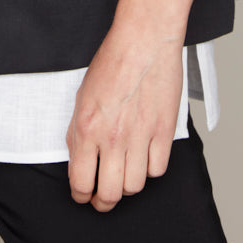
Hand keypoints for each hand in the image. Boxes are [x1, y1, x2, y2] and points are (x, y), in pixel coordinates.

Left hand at [66, 21, 183, 210]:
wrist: (143, 40)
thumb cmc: (112, 61)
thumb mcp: (82, 94)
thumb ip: (78, 130)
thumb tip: (78, 158)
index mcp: (87, 127)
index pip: (80, 181)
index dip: (80, 195)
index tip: (83, 196)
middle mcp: (112, 137)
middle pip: (109, 193)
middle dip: (102, 201)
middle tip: (102, 198)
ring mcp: (140, 137)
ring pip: (134, 186)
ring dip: (126, 185)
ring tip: (123, 175)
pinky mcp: (164, 132)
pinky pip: (157, 170)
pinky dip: (150, 169)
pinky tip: (144, 157)